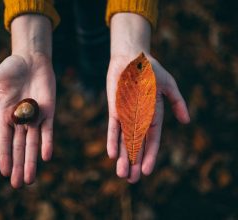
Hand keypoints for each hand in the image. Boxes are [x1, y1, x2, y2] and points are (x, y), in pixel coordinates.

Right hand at [0, 15, 54, 187]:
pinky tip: (45, 157)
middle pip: (19, 147)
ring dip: (31, 161)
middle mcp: (21, 120)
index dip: (4, 156)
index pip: (4, 140)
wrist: (31, 60)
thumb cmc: (10, 69)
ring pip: (33, 143)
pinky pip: (48, 130)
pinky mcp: (48, 111)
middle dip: (18, 165)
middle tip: (17, 185)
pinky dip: (47, 143)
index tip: (4, 172)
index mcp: (5, 116)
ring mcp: (35, 117)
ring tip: (29, 179)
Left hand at [106, 13, 189, 182]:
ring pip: (124, 140)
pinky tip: (112, 154)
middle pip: (137, 145)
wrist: (132, 57)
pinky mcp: (114, 109)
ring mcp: (126, 115)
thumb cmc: (151, 70)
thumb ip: (178, 103)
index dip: (150, 156)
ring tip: (122, 174)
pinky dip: (112, 140)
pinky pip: (113, 127)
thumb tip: (187, 121)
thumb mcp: (169, 86)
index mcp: (153, 115)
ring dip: (123, 157)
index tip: (147, 171)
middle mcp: (138, 119)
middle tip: (132, 180)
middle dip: (134, 162)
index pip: (152, 140)